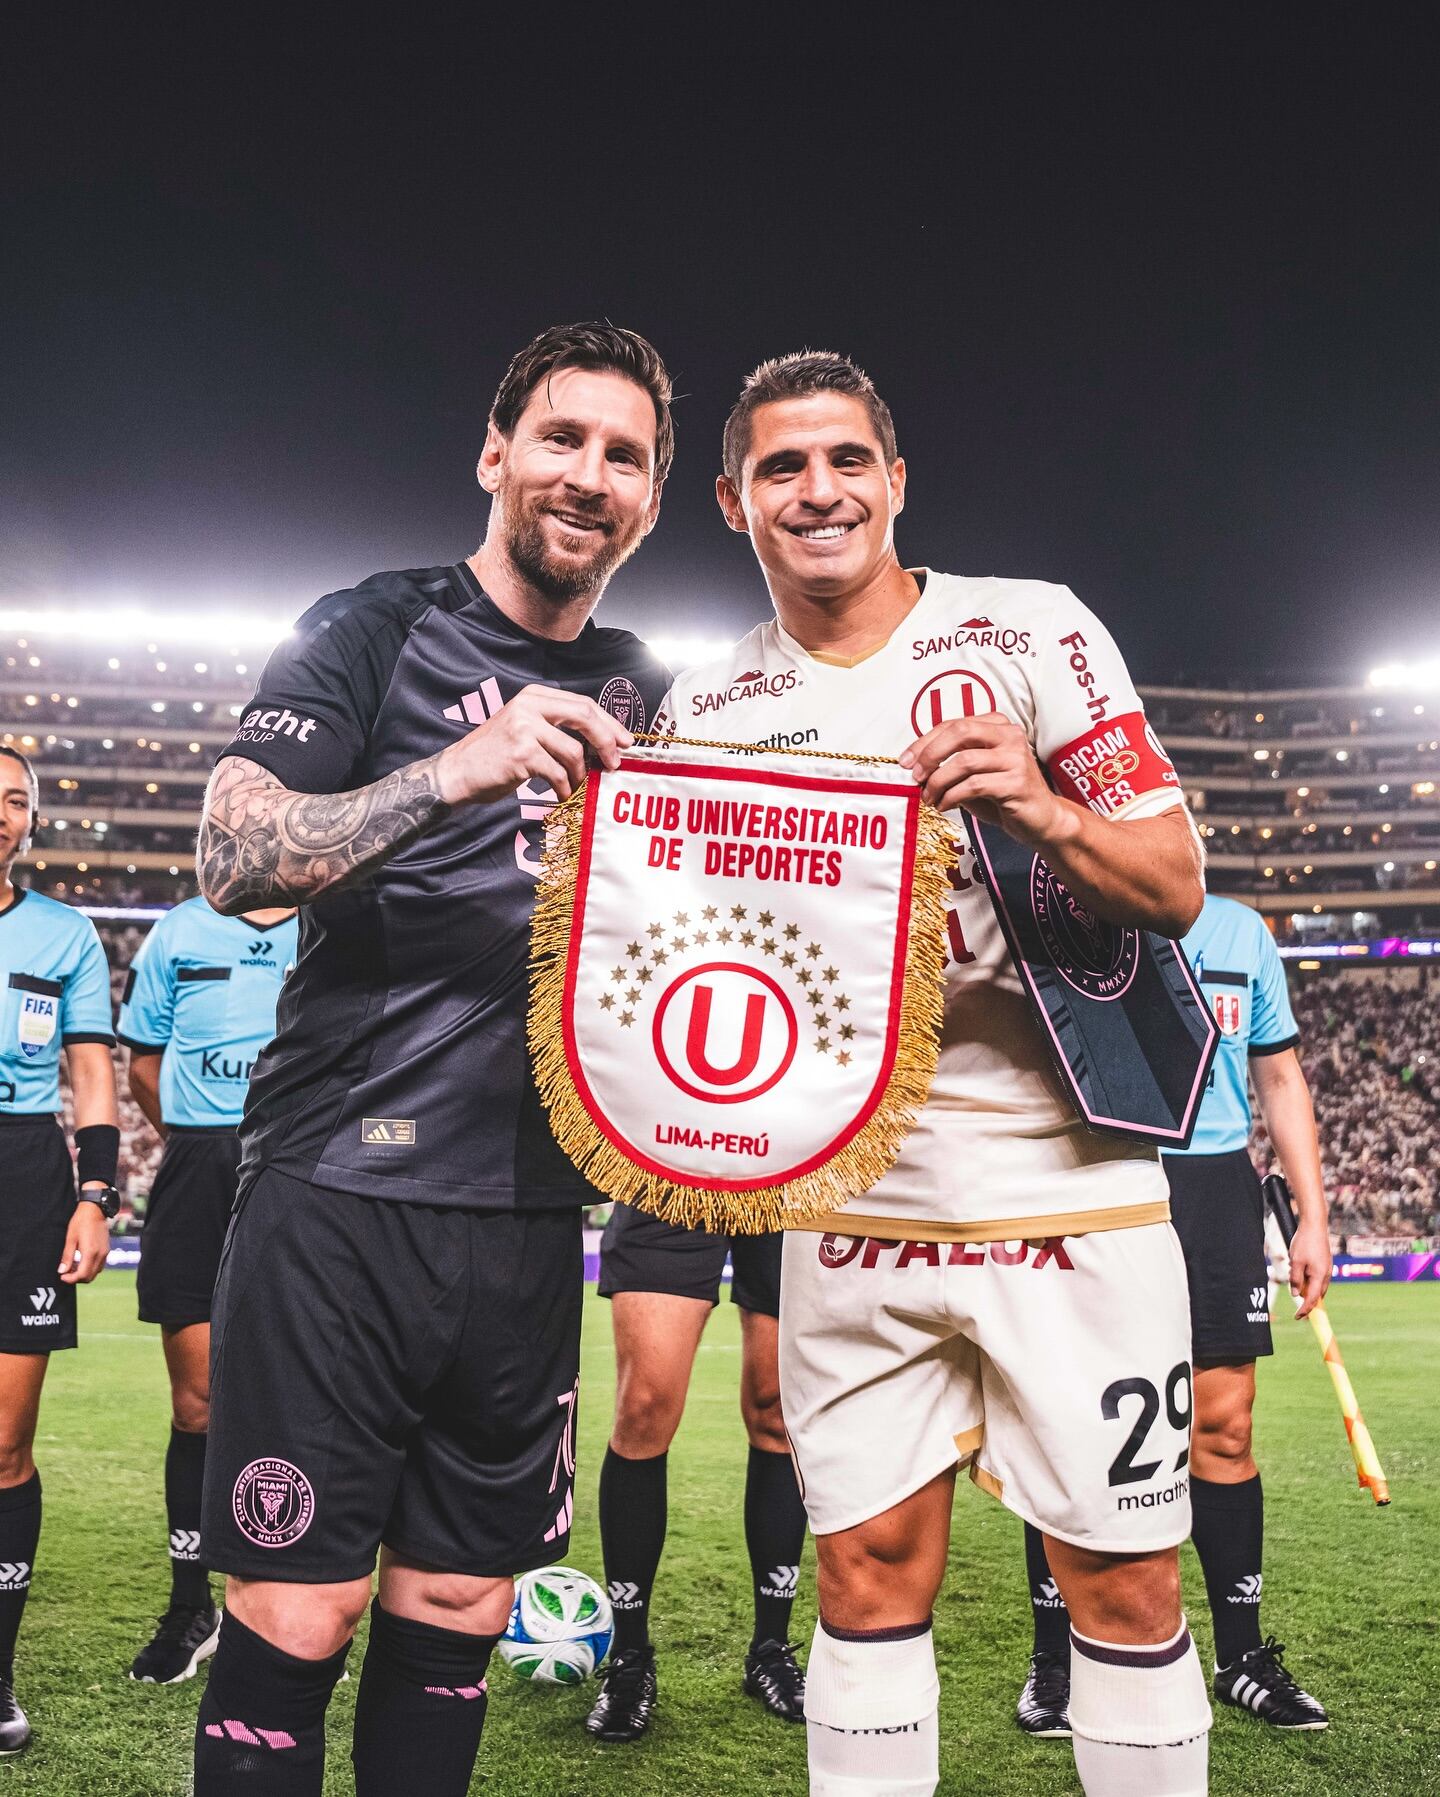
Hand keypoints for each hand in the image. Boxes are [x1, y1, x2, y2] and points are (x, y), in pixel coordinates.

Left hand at [59, 1196, 110, 1284]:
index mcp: (90, 1252)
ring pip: (96, 1272)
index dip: (71, 1279)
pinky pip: (99, 1265)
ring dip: (84, 1274)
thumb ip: (67, 1256)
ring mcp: (105, 1253)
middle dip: (77, 1278)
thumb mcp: (70, 1239)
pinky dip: (90, 1268)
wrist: (95, 1210)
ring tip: (73, 1267)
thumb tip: (62, 1271)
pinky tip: (81, 1261)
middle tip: (66, 1273)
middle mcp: (100, 1255)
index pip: (82, 1275)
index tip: (62, 1276)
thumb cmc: (80, 1222)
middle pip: (90, 1277)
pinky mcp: (106, 1250)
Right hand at [436, 685, 633, 806]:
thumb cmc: (496, 755)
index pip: (583, 703)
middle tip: (614, 764)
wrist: (458, 772)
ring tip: (574, 785)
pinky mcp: (521, 753)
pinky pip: (558, 773)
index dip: (609, 723)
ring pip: (574, 751)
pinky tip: (560, 793)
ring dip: (580, 775)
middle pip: (585, 717)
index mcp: (534, 695)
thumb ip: (557, 727)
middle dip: (606, 742)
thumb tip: (602, 741)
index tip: (625, 741)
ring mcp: (524, 728)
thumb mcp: (525, 728)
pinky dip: (564, 787)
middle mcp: (529, 706)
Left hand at [898, 713, 1066, 845]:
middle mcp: (1010, 736)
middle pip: (960, 732)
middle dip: (930, 754)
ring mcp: (1016, 757)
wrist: (1040, 819)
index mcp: (998, 726)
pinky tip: (944, 806)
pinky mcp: (1017, 782)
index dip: (925, 741)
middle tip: (915, 776)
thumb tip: (914, 765)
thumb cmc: (1003, 794)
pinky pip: (974, 785)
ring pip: (964, 761)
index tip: (906, 761)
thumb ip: (950, 762)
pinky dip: (952, 797)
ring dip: (938, 782)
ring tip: (929, 797)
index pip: (954, 724)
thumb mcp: (974, 772)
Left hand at [1289, 1217, 1331, 1319]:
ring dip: (1306, 1288)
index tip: (1298, 1317)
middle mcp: (1326, 1275)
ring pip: (1316, 1286)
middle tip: (1297, 1308)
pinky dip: (1308, 1279)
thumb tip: (1296, 1294)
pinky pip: (1316, 1277)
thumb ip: (1296, 1279)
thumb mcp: (1296, 1262)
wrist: (1315, 1225)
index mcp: (1320, 1276)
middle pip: (1317, 1295)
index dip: (1305, 1309)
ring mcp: (1326, 1269)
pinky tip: (1298, 1269)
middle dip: (1307, 1301)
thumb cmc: (1304, 1242)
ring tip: (1294, 1277)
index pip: (1313, 1299)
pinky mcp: (1324, 1264)